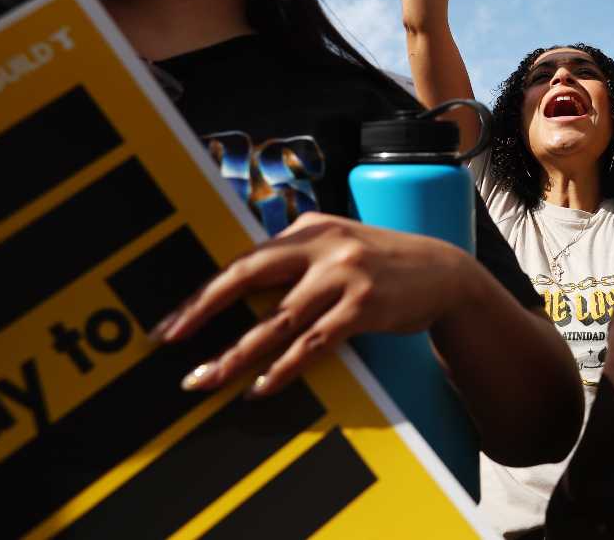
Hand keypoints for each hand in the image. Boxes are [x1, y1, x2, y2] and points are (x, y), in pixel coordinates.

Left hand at [155, 213, 479, 396]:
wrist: (444, 273)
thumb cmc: (380, 264)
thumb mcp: (337, 245)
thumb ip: (295, 258)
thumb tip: (235, 287)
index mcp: (308, 228)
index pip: (244, 259)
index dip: (203, 292)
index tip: (170, 323)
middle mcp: (323, 245)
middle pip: (248, 275)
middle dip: (203, 310)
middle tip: (171, 341)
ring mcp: (345, 274)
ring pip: (278, 320)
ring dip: (238, 354)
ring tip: (208, 379)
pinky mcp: (365, 306)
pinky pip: (313, 343)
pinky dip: (285, 368)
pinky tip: (263, 386)